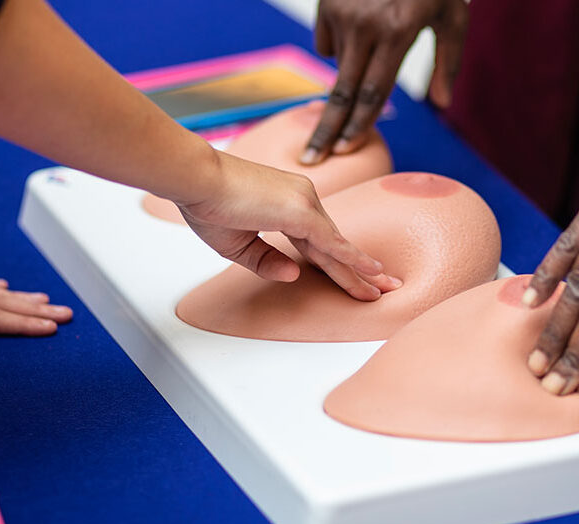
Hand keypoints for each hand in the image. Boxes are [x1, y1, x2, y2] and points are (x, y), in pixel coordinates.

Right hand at [176, 150, 401, 300]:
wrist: (195, 178)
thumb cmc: (206, 203)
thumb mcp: (237, 244)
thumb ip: (267, 261)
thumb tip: (295, 275)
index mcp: (287, 204)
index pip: (318, 240)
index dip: (336, 261)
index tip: (354, 276)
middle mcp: (302, 198)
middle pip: (334, 244)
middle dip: (358, 268)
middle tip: (383, 286)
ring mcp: (305, 202)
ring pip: (337, 247)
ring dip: (360, 271)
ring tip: (383, 290)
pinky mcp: (301, 212)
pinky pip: (333, 243)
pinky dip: (354, 259)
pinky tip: (372, 272)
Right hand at [300, 0, 466, 163]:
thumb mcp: (452, 16)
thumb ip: (449, 62)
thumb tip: (443, 103)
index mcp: (399, 32)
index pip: (374, 92)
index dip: (358, 126)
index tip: (343, 150)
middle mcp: (366, 25)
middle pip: (343, 92)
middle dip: (326, 130)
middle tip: (311, 160)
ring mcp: (342, 12)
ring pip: (337, 64)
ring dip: (350, 72)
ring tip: (376, 42)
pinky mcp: (327, 2)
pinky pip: (328, 41)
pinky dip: (342, 44)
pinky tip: (361, 23)